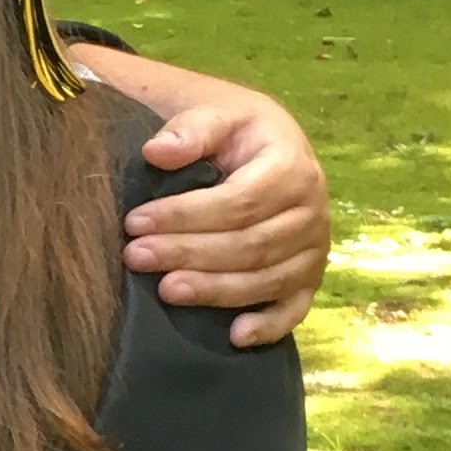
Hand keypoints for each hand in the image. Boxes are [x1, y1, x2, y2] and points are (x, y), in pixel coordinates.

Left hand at [74, 52, 330, 345]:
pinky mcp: (309, 278)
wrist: (262, 145)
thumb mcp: (216, 113)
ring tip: (165, 291)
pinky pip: (294, 309)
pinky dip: (268, 326)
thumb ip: (191, 128)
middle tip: (136, 257)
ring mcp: (314, 248)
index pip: (240, 201)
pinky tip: (234, 337)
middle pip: (250, 244)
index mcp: (293, 166)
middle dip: (189, 253)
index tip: (136, 222)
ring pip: (266, 279)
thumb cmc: (233, 132)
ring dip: (215, 290)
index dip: (186, 216)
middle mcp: (312, 210)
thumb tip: (157, 152)